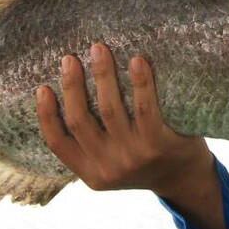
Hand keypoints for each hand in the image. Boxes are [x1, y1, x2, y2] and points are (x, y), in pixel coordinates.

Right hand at [36, 44, 224, 228]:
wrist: (186, 179)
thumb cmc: (145, 159)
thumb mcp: (112, 163)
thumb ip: (93, 142)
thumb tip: (68, 92)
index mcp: (91, 173)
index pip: (58, 143)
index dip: (46, 114)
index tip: (42, 87)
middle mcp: (109, 168)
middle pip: (80, 120)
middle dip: (72, 85)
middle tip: (70, 58)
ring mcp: (133, 157)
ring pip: (110, 110)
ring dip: (102, 75)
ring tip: (99, 49)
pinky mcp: (158, 145)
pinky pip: (145, 108)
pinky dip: (140, 83)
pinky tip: (137, 60)